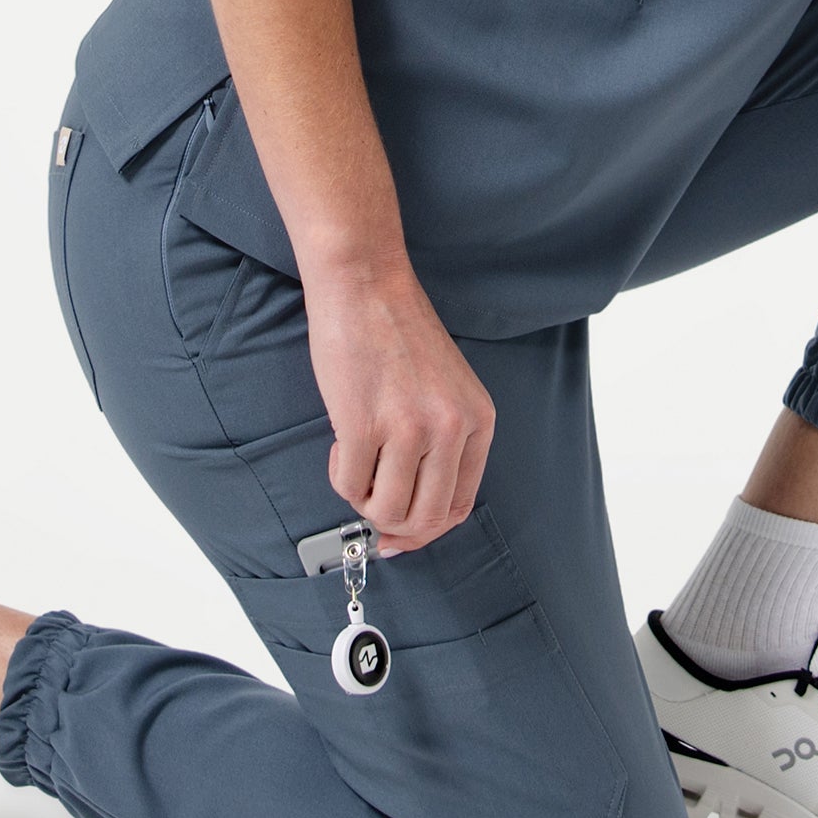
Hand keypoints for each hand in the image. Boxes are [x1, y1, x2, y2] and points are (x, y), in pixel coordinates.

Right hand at [301, 254, 496, 553]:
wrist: (365, 283)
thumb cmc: (396, 329)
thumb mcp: (447, 387)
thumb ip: (442, 441)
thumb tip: (411, 508)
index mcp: (478, 421)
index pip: (459, 506)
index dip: (425, 530)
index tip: (398, 533)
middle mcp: (451, 429)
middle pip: (424, 518)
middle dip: (390, 523)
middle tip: (368, 499)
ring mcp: (409, 428)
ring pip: (385, 509)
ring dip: (362, 499)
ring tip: (353, 462)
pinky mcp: (364, 423)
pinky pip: (349, 483)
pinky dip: (339, 475)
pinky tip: (339, 443)